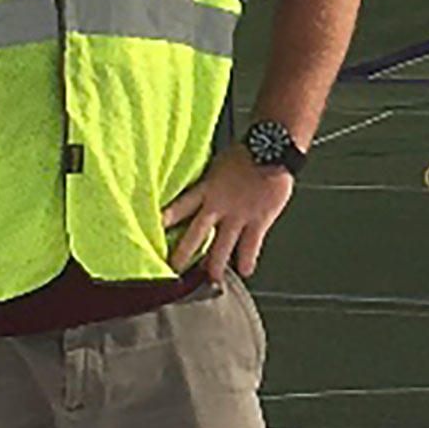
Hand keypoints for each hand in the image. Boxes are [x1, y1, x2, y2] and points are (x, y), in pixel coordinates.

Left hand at [162, 145, 293, 283]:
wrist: (272, 149)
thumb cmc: (248, 151)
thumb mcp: (220, 163)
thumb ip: (212, 179)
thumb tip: (204, 185)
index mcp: (208, 188)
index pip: (182, 205)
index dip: (168, 217)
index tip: (156, 231)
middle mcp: (219, 205)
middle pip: (196, 233)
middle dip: (184, 252)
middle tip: (174, 267)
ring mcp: (238, 215)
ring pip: (222, 246)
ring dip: (215, 264)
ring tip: (211, 278)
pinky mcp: (258, 220)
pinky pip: (251, 245)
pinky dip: (248, 259)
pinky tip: (245, 271)